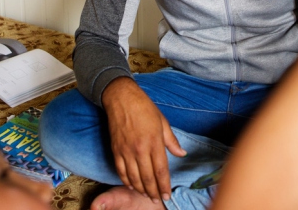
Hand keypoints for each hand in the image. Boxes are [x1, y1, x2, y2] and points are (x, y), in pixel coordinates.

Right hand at [102, 78, 185, 202]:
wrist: (121, 98)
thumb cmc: (144, 108)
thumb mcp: (162, 122)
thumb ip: (171, 141)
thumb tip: (182, 154)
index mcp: (154, 142)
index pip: (161, 170)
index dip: (164, 185)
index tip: (166, 195)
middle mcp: (140, 149)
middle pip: (147, 177)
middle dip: (153, 191)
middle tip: (157, 200)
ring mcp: (126, 150)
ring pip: (133, 177)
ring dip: (140, 189)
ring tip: (146, 195)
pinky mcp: (116, 150)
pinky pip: (121, 171)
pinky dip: (126, 181)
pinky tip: (132, 186)